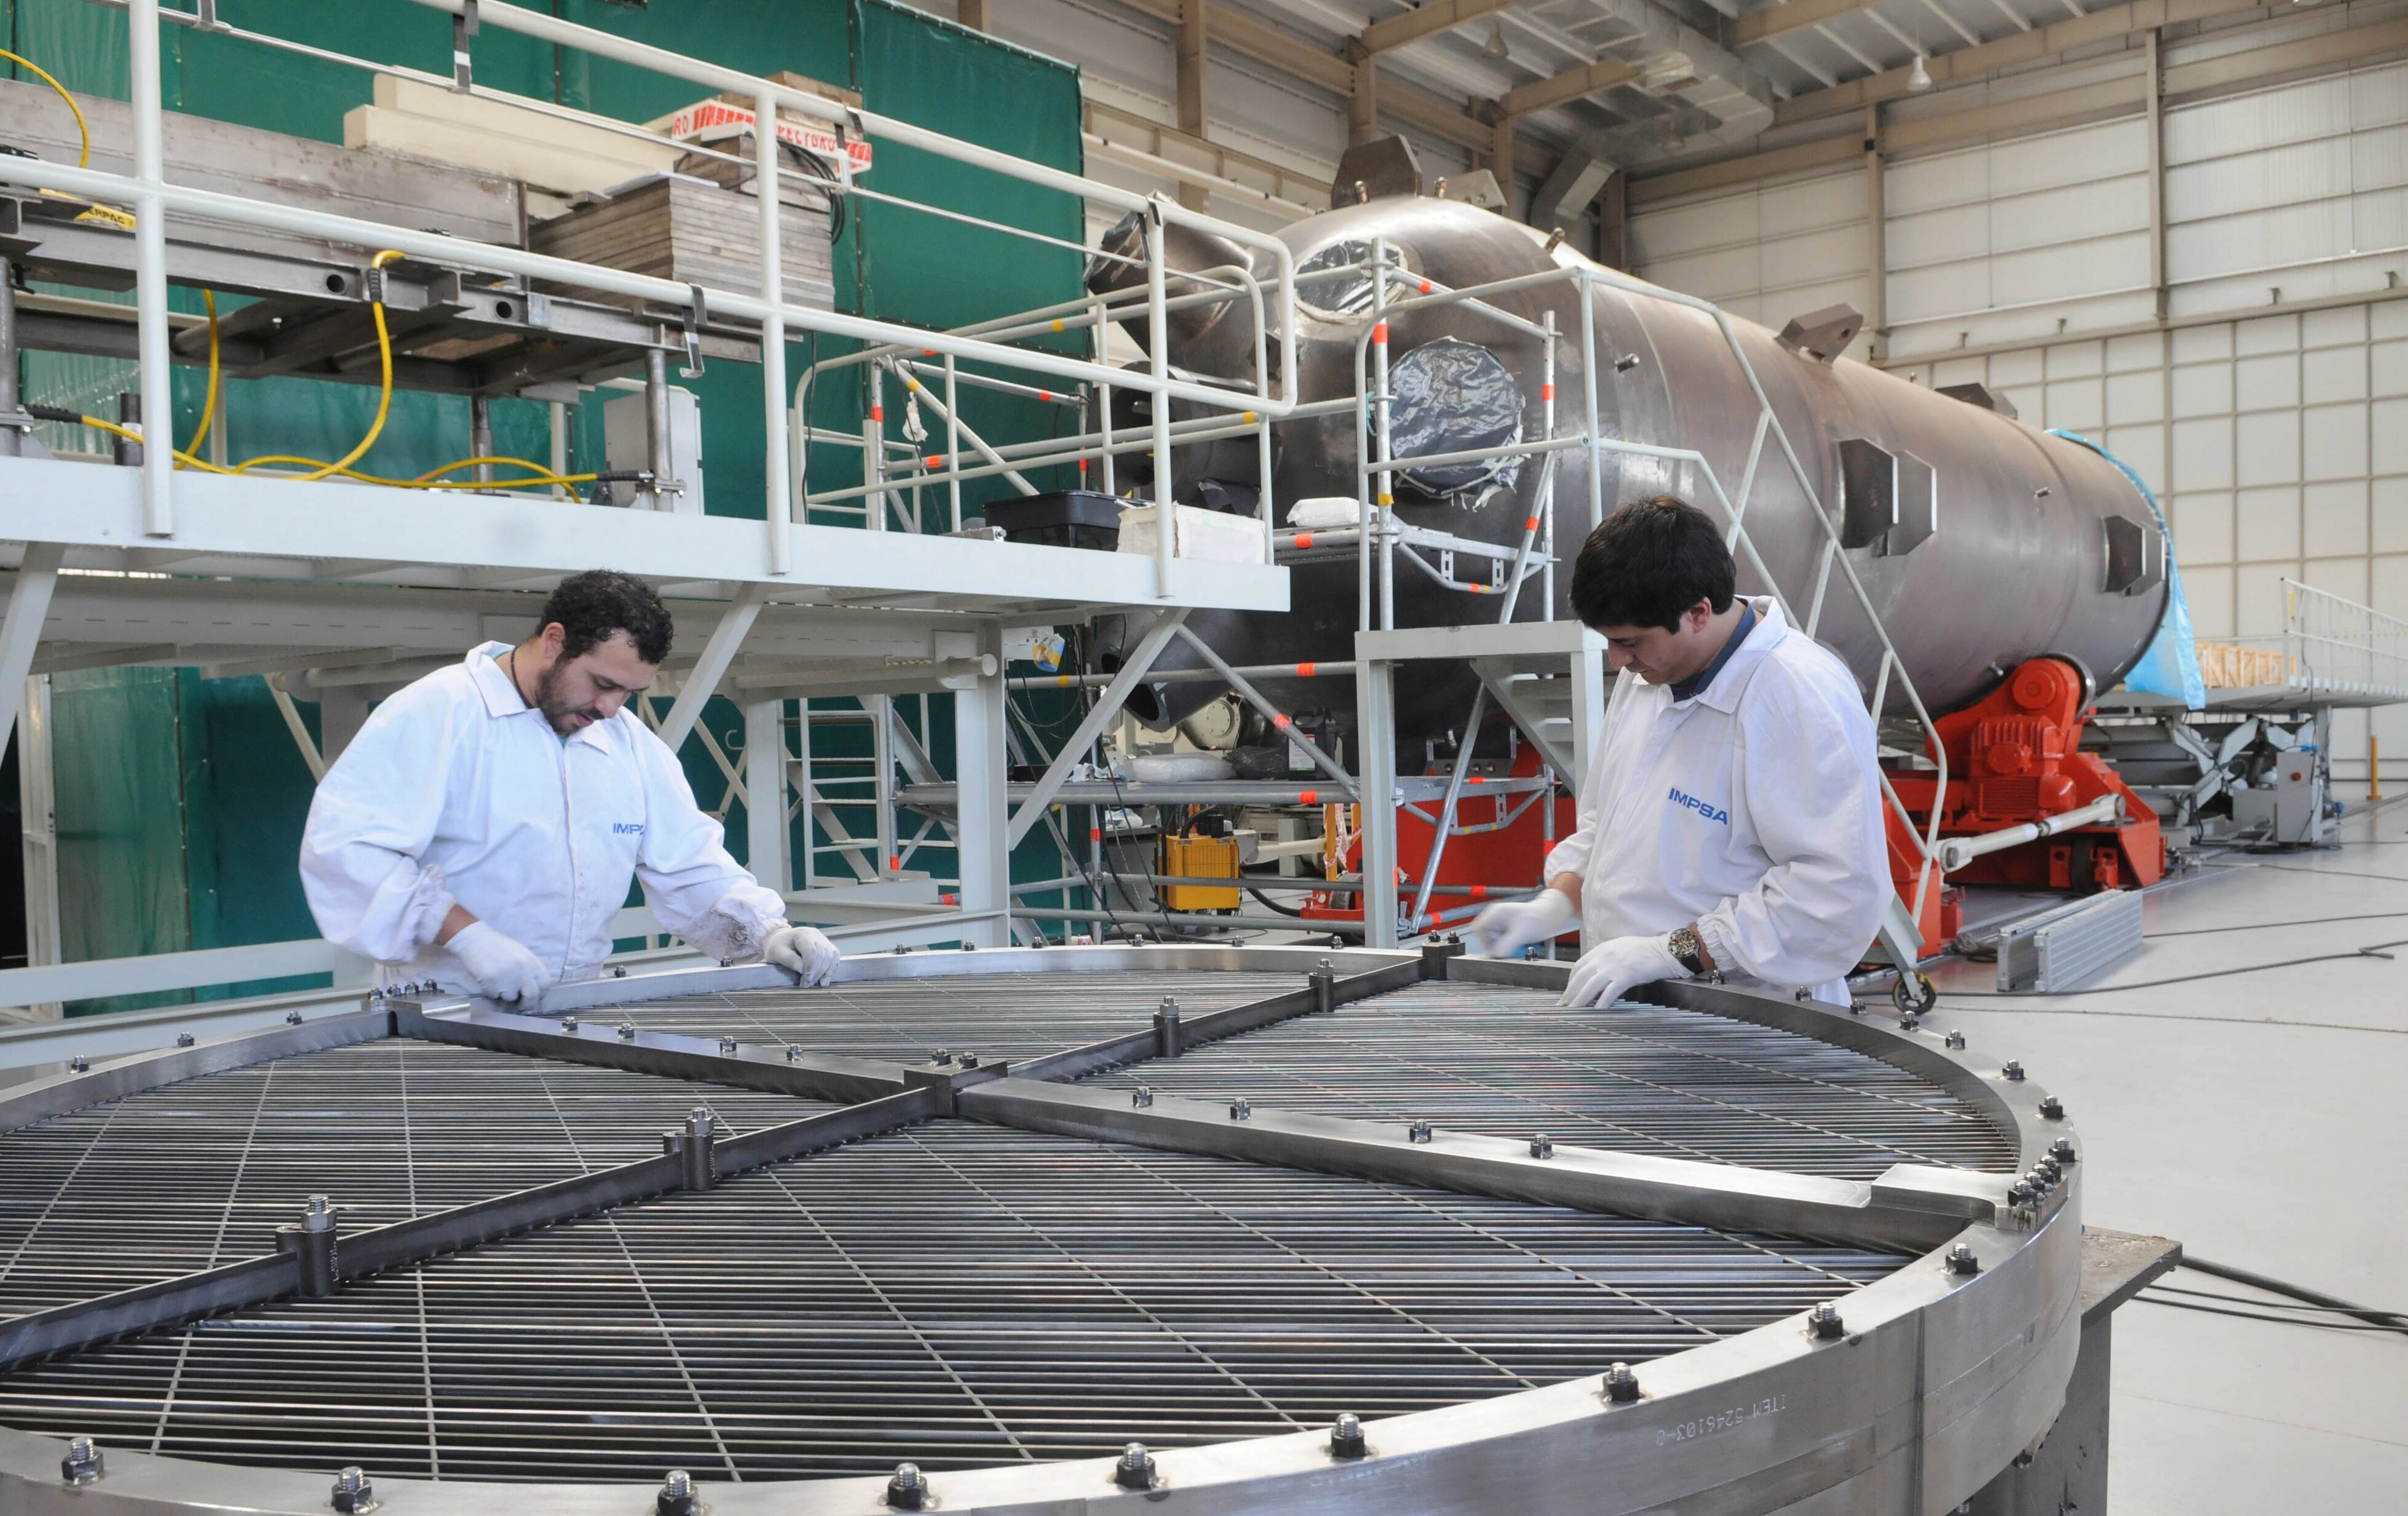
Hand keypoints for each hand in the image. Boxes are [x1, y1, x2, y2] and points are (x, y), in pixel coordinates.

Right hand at [446, 920, 552, 1003]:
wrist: (476, 939)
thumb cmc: (498, 947)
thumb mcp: (520, 955)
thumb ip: (529, 971)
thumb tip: (534, 992)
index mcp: (531, 961)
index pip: (545, 984)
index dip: (540, 994)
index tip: (533, 998)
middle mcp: (522, 969)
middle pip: (532, 996)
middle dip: (526, 1004)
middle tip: (520, 1006)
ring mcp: (507, 975)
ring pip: (511, 997)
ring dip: (504, 994)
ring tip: (497, 982)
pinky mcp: (492, 981)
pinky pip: (493, 995)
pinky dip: (490, 992)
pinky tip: (487, 980)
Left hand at [764, 924, 840, 985]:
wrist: (782, 941)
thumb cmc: (778, 946)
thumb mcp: (776, 952)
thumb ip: (789, 960)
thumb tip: (802, 970)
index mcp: (803, 934)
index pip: (812, 952)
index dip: (810, 969)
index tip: (804, 983)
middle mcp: (816, 934)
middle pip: (822, 955)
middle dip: (816, 973)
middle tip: (807, 986)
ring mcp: (824, 940)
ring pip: (831, 957)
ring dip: (824, 973)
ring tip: (814, 984)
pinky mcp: (828, 947)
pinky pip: (834, 959)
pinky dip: (830, 970)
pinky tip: (824, 980)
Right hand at [1465, 888, 1577, 958]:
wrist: (1551, 916)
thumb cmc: (1539, 918)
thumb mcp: (1521, 933)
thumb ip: (1507, 945)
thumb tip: (1495, 955)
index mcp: (1495, 913)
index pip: (1478, 929)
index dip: (1483, 941)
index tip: (1493, 949)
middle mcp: (1496, 918)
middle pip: (1485, 938)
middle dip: (1496, 946)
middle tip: (1509, 949)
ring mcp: (1502, 925)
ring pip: (1494, 942)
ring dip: (1504, 948)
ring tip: (1518, 946)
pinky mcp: (1508, 932)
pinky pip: (1503, 944)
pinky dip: (1510, 948)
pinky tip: (1520, 945)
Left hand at [1559, 934, 1683, 1008]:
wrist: (1664, 950)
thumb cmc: (1644, 950)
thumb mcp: (1619, 948)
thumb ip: (1606, 958)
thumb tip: (1597, 971)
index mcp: (1601, 950)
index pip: (1579, 967)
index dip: (1570, 981)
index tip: (1567, 993)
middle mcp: (1603, 957)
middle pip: (1580, 978)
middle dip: (1569, 994)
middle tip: (1563, 1007)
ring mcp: (1614, 967)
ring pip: (1590, 987)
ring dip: (1580, 1002)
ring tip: (1573, 1013)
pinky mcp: (1625, 977)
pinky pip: (1609, 993)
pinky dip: (1601, 1004)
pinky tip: (1596, 1013)